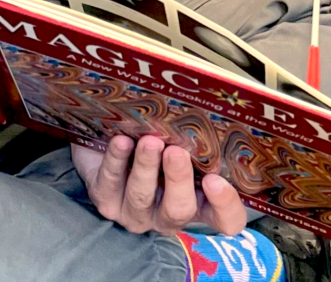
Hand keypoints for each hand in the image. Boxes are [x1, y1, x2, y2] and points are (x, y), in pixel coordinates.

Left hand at [73, 134, 246, 235]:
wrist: (108, 141)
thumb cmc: (160, 140)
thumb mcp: (184, 141)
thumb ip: (200, 139)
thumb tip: (212, 111)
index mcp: (198, 202)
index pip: (225, 218)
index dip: (224, 206)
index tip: (216, 180)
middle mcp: (168, 213)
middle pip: (179, 210)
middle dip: (178, 180)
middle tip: (176, 152)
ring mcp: (135, 212)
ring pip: (141, 197)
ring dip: (146, 167)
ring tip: (149, 141)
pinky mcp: (105, 200)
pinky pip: (110, 182)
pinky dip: (116, 160)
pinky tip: (121, 141)